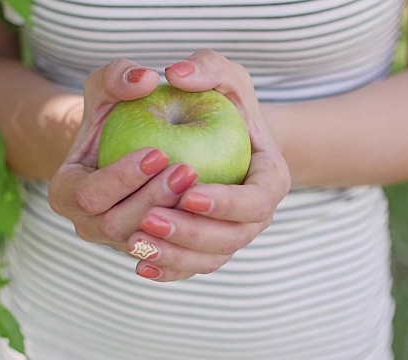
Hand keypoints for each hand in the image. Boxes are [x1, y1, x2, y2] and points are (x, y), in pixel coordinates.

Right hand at [48, 59, 199, 253]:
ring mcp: (118, 242)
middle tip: (187, 170)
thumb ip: (118, 74)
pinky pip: (168, 259)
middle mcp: (88, 224)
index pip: (88, 196)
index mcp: (66, 192)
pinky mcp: (147, 250)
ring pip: (146, 245)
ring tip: (200, 185)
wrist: (132, 144)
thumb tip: (145, 80)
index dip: (121, 179)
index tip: (157, 152)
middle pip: (116, 226)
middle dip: (152, 200)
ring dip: (175, 221)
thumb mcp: (109, 84)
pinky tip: (212, 214)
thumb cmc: (117, 113)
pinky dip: (188, 241)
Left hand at [126, 50, 290, 280]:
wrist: (209, 134)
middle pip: (231, 240)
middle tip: (150, 219)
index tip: (187, 193)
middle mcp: (254, 215)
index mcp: (270, 178)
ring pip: (208, 260)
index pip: (257, 202)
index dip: (225, 204)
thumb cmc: (217, 102)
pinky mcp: (203, 247)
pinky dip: (167, 270)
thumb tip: (174, 75)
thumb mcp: (218, 73)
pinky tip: (139, 262)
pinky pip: (188, 268)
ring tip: (137, 239)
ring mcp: (229, 234)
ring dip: (173, 255)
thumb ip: (204, 66)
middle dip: (191, 234)